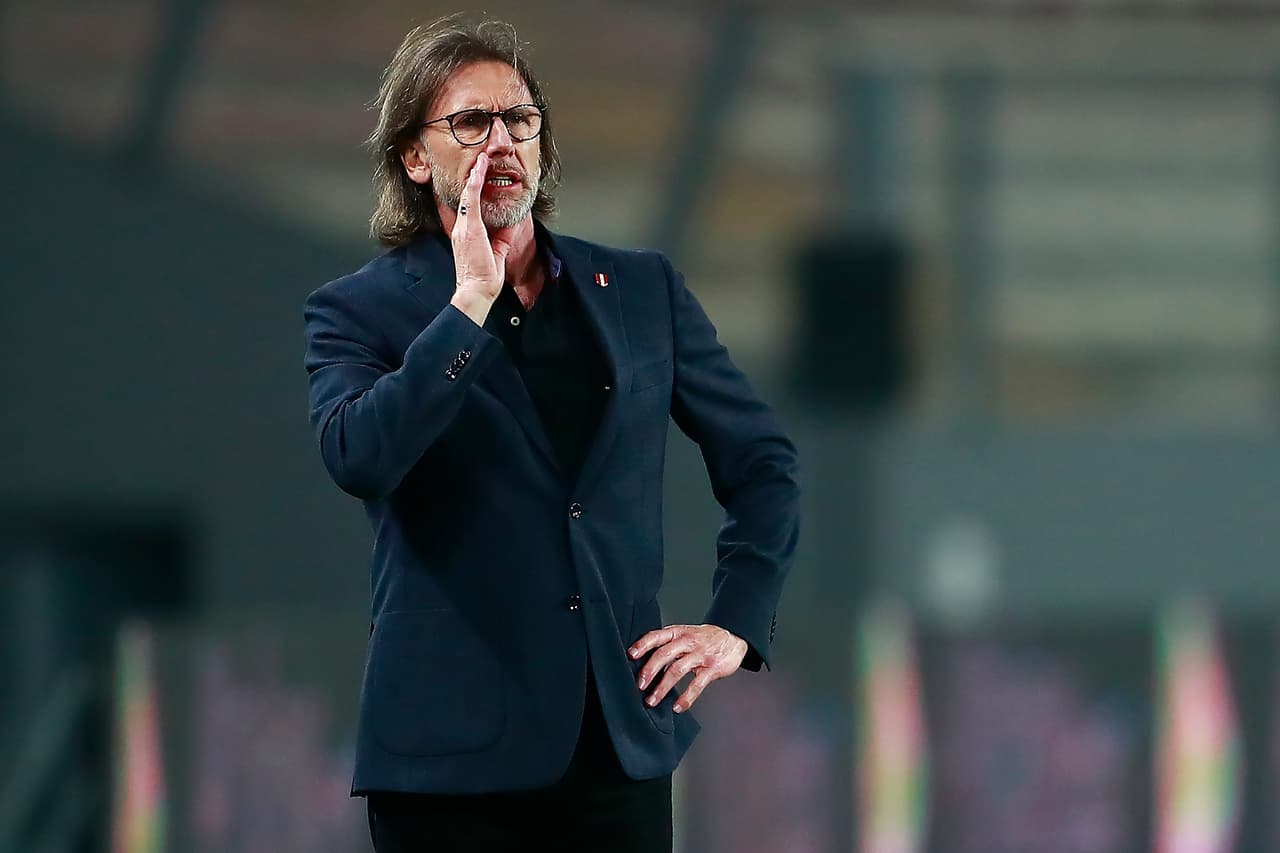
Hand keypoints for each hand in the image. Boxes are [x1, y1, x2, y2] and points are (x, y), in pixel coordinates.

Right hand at [450, 152, 516, 305]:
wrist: (476, 290)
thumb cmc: (484, 276)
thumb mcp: (497, 251)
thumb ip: (501, 236)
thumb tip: (511, 223)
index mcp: (465, 233)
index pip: (467, 206)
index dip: (472, 190)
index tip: (478, 176)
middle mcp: (460, 227)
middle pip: (465, 197)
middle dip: (472, 178)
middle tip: (479, 161)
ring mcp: (463, 227)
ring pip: (467, 195)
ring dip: (474, 176)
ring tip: (481, 160)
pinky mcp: (469, 229)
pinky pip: (471, 201)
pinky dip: (475, 184)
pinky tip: (479, 171)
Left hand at [628, 624, 748, 713]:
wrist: (734, 638)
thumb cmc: (705, 638)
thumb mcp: (685, 634)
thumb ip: (668, 644)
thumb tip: (644, 660)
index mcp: (678, 633)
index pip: (657, 636)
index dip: (643, 645)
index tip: (631, 656)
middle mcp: (687, 642)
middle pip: (664, 654)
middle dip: (649, 671)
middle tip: (639, 686)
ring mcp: (700, 655)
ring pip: (677, 670)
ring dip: (662, 687)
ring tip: (652, 701)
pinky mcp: (712, 668)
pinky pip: (697, 684)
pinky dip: (686, 697)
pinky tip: (678, 707)